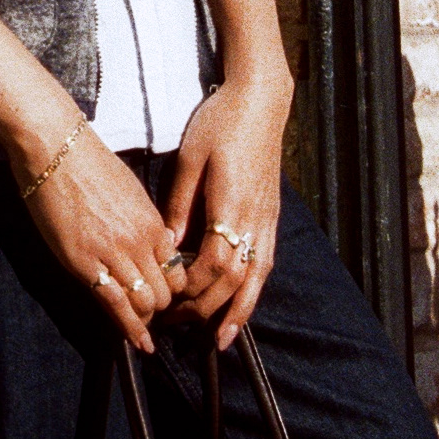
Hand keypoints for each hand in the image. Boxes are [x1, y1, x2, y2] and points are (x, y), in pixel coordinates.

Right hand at [21, 125, 184, 352]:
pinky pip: (114, 304)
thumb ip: (146, 222)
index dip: (176, 290)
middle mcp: (139, 242)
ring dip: (146, 320)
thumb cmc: (90, 164)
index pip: (179, 271)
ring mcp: (112, 254)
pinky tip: (137, 343)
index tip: (168, 298)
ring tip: (143, 331)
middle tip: (155, 318)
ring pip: (145, 302)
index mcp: (152, 223)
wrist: (56, 150)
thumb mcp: (131, 191)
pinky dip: (129, 328)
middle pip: (166, 292)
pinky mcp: (84, 263)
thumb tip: (157, 243)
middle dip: (163, 309)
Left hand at [164, 76, 287, 348]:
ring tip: (221, 338)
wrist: (261, 100)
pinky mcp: (271, 214)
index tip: (167, 298)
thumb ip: (179, 203)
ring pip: (257, 278)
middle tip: (181, 324)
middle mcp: (253, 218)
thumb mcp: (190, 158)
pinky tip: (242, 301)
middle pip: (235, 279)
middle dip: (208, 308)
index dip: (191, 287)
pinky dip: (254, 289)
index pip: (212, 263)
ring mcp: (266, 218)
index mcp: (230, 204)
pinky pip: (265, 262)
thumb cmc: (221, 123)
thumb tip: (166, 242)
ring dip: (239, 311)